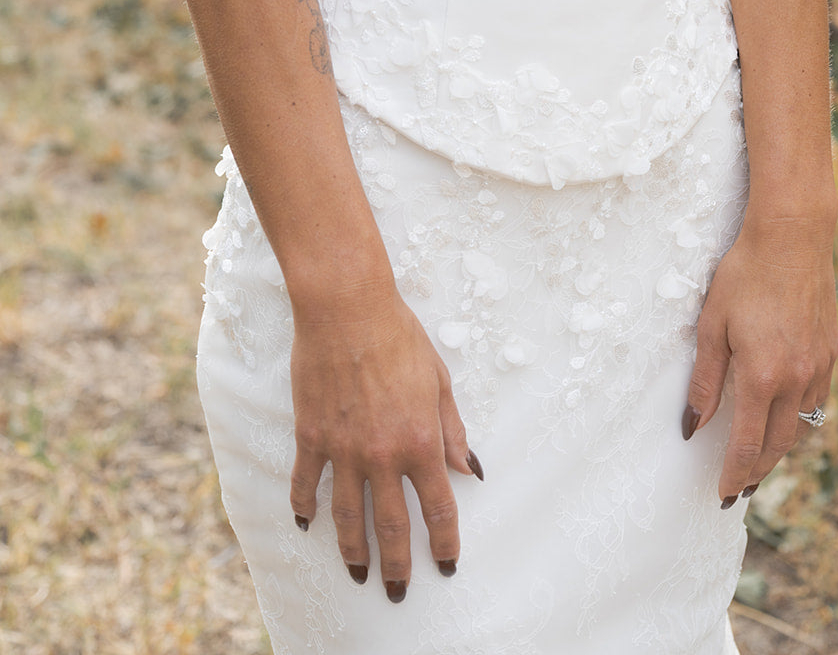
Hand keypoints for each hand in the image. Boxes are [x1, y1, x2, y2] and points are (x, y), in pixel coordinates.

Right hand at [288, 284, 483, 598]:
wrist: (347, 309)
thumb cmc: (399, 336)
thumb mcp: (439, 379)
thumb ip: (452, 429)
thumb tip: (468, 468)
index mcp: (421, 440)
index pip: (439, 507)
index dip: (445, 542)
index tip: (446, 564)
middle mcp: (383, 454)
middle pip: (393, 526)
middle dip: (398, 565)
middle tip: (396, 592)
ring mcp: (344, 449)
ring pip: (348, 517)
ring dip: (353, 550)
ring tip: (358, 572)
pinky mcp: (311, 437)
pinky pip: (307, 483)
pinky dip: (305, 508)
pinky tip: (307, 525)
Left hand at [681, 215, 837, 502]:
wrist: (793, 238)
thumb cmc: (744, 274)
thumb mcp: (712, 324)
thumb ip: (705, 380)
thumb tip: (693, 426)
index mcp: (762, 375)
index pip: (747, 444)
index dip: (734, 473)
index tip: (723, 493)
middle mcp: (796, 379)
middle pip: (777, 445)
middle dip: (757, 470)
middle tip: (739, 487)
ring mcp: (818, 367)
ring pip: (801, 427)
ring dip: (780, 448)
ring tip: (759, 460)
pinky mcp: (830, 353)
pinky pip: (816, 402)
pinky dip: (799, 420)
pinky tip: (785, 419)